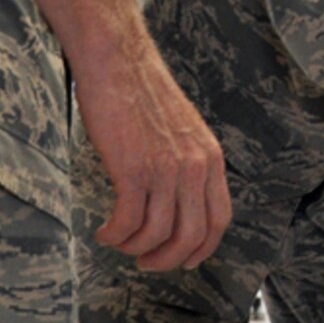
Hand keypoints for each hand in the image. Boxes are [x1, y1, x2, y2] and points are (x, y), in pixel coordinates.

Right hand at [72, 36, 231, 270]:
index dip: (202, 248)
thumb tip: (175, 203)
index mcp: (210, 157)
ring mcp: (166, 169)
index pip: (219, 219)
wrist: (117, 60)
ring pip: (157, 235)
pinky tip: (104, 230)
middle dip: (166, 259)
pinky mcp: (133, 169)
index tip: (183, 260)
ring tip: (117, 241)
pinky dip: (114, 235)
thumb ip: (186, 163)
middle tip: (144, 262)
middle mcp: (195, 166)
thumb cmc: (140, 92)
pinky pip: (128, 223)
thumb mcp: (181, 130)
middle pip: (192, 236)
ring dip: (134, 248)